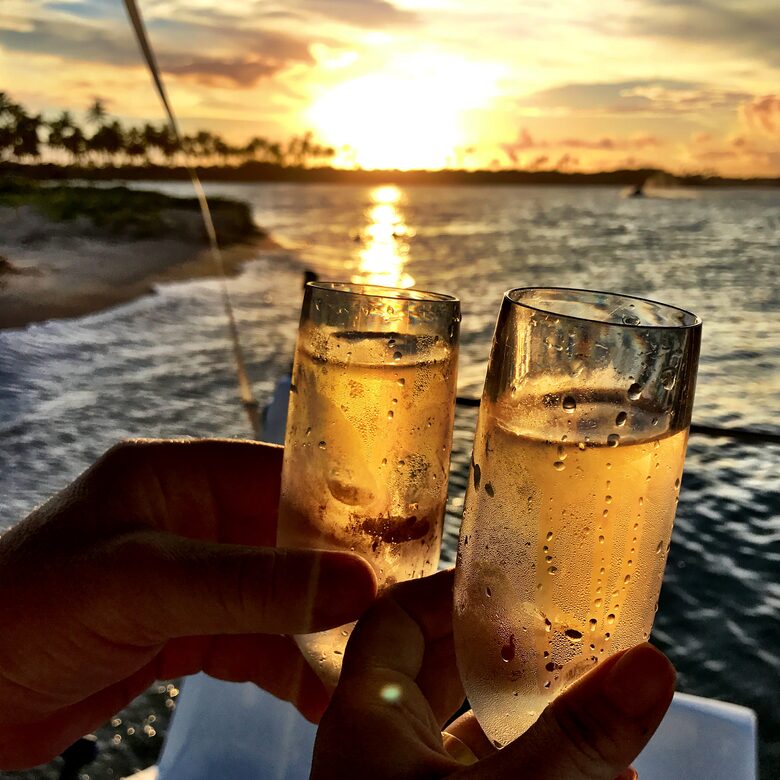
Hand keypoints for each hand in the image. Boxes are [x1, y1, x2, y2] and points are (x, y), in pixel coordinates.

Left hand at [0, 439, 375, 769]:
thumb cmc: (24, 610)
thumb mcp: (142, 584)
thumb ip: (251, 584)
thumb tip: (358, 584)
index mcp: (179, 477)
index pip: (281, 475)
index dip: (341, 505)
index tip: (399, 538)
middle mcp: (191, 520)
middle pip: (289, 539)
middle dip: (340, 575)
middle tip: (397, 606)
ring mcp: (191, 578)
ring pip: (278, 596)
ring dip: (319, 629)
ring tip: (367, 661)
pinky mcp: (184, 632)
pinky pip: (254, 641)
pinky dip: (287, 666)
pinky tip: (318, 695)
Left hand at [313, 570, 674, 778]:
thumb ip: (576, 739)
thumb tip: (651, 664)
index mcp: (365, 720)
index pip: (395, 618)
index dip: (447, 591)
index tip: (509, 582)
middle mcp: (376, 750)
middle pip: (437, 669)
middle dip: (502, 652)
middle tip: (563, 636)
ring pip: (464, 729)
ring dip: (527, 716)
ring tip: (592, 704)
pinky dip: (532, 770)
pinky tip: (595, 777)